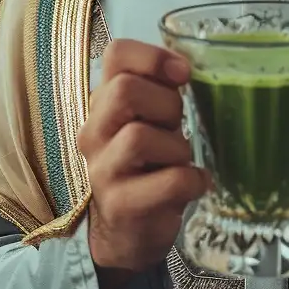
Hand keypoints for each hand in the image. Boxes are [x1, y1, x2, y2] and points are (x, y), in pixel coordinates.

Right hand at [76, 39, 209, 284]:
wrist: (126, 233)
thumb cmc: (146, 170)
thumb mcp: (150, 123)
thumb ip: (161, 93)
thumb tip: (189, 66)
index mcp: (103, 105)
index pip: (115, 54)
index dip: (154, 57)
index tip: (182, 75)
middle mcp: (94, 133)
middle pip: (124, 91)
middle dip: (166, 105)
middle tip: (177, 127)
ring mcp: (102, 171)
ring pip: (139, 137)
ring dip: (176, 148)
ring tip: (181, 161)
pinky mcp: (122, 204)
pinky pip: (170, 180)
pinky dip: (194, 181)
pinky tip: (195, 185)